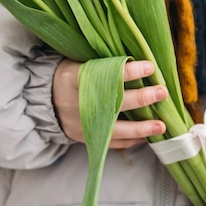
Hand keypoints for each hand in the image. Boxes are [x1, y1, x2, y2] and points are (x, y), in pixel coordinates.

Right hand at [52, 58, 167, 145]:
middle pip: (114, 102)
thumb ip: (102, 66)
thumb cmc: (68, 77)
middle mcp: (77, 103)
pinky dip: (130, 140)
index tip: (150, 67)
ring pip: (115, 129)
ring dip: (141, 128)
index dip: (129, 71)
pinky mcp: (84, 138)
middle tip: (162, 92)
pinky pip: (111, 142)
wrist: (43, 100)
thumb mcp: (77, 64)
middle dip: (141, 98)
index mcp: (73, 78)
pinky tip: (146, 136)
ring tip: (161, 125)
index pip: (105, 74)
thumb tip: (137, 62)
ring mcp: (80, 123)